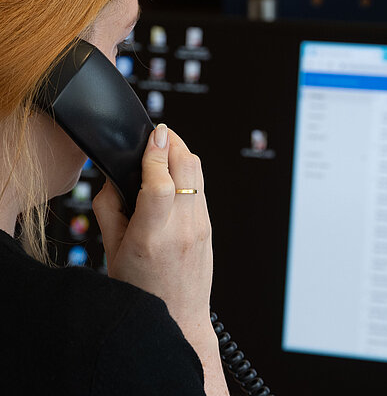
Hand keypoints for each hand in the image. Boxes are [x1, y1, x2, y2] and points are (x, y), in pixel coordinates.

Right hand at [93, 125, 212, 341]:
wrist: (179, 321)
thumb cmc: (140, 292)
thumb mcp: (111, 252)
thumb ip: (108, 209)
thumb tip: (113, 174)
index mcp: (150, 239)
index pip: (161, 185)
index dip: (156, 155)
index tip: (153, 134)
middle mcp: (180, 231)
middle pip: (187, 167)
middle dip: (173, 142)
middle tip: (158, 135)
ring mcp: (200, 228)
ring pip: (198, 172)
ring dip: (182, 153)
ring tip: (164, 150)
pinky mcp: (209, 227)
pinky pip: (200, 187)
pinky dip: (187, 172)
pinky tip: (173, 175)